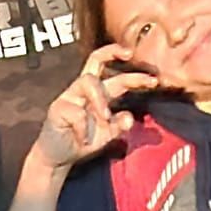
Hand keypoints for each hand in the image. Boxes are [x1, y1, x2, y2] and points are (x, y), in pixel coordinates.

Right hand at [28, 45, 157, 171]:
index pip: (113, 74)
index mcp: (97, 93)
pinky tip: (83, 140)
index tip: (152, 77)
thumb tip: (130, 118)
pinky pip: (77, 113)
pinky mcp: (58, 108)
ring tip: (105, 118)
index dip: (132, 72)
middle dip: (112, 52)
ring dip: (101, 99)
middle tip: (129, 54)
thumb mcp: (107, 134)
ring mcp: (70, 96)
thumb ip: (119, 125)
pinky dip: (84, 129)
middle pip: (95, 60)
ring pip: (87, 81)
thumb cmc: (82, 141)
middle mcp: (83, 90)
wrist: (59, 158)